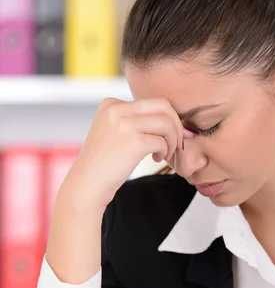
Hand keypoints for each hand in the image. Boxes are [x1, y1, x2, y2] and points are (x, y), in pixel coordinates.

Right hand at [62, 97, 184, 209]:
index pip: (152, 102)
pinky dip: (165, 151)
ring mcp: (124, 124)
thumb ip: (134, 121)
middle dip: (176, 125)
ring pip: (166, 123)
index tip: (168, 136)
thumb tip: (170, 118)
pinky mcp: (132, 141)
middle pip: (163, 106)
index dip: (167, 119)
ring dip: (172, 140)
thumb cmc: (104, 164)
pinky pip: (162, 141)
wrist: (86, 185)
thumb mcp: (114, 132)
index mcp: (111, 104)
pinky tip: (155, 159)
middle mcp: (116, 109)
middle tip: (176, 143)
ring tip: (164, 154)